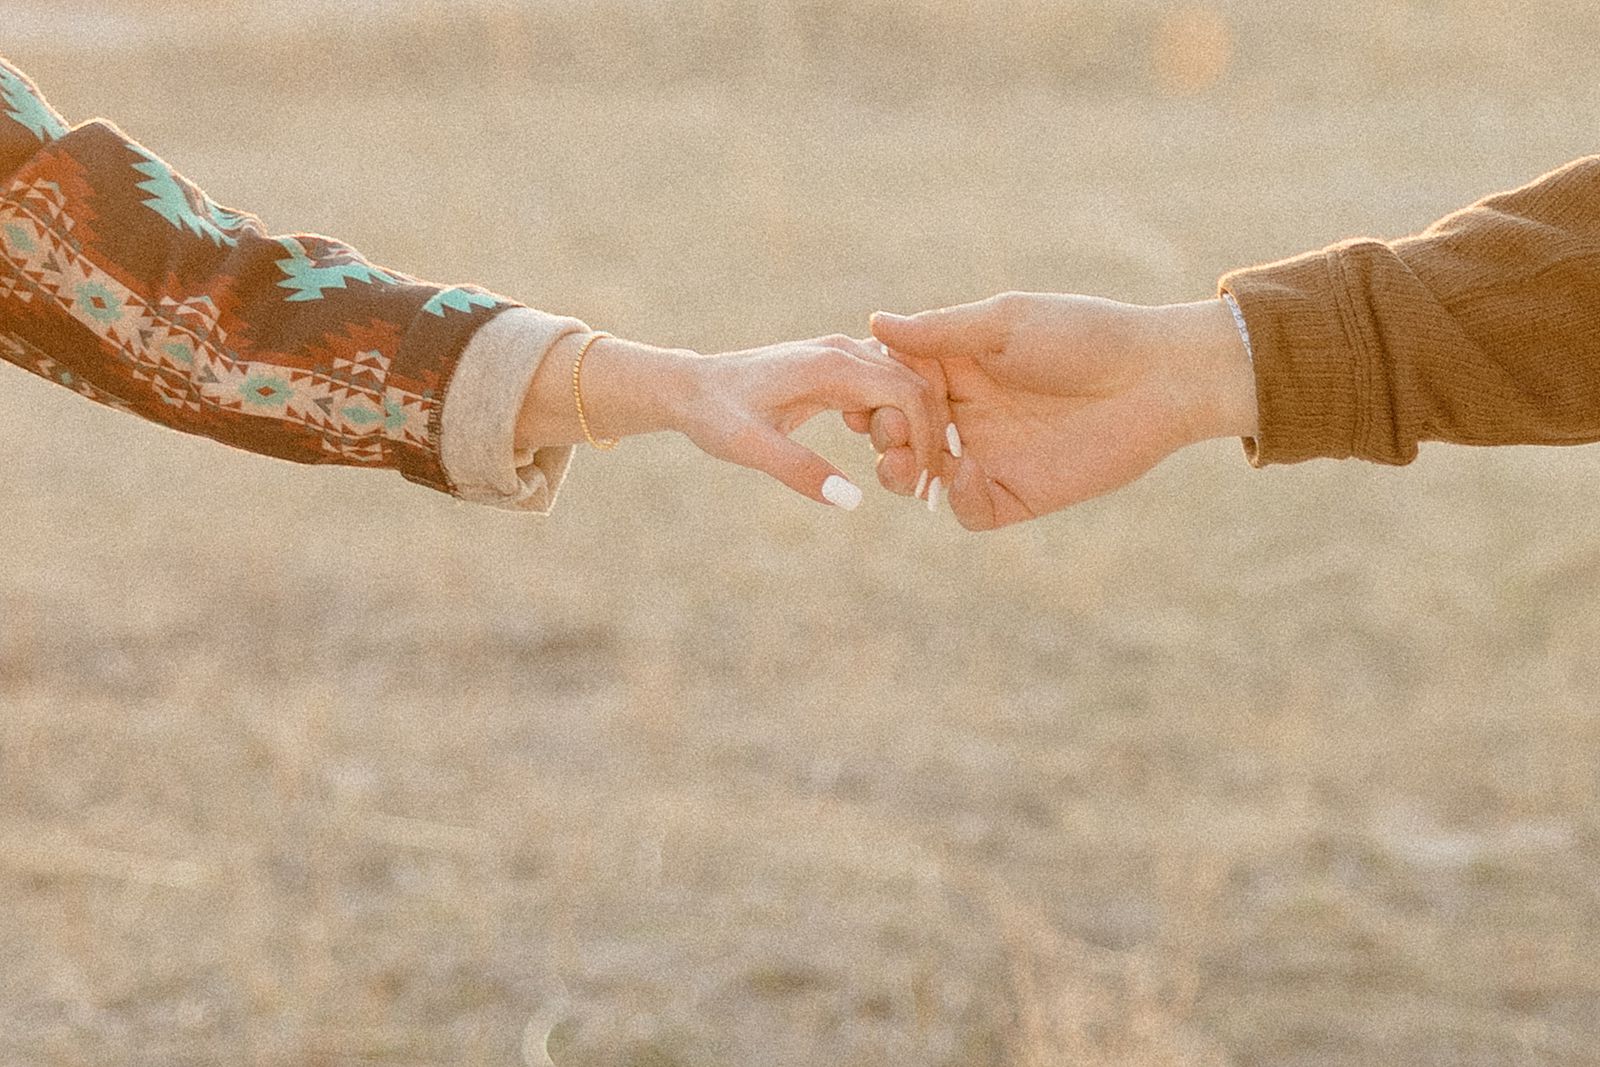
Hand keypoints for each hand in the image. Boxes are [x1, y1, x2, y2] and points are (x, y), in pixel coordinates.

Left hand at [518, 332, 948, 508]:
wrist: (691, 388)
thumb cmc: (715, 417)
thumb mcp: (748, 447)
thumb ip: (798, 470)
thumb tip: (852, 500)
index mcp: (831, 367)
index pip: (909, 394)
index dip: (926, 439)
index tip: (920, 482)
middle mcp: (843, 351)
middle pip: (918, 385)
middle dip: (929, 434)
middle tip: (918, 484)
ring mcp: (843, 354)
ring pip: (908, 382)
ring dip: (915, 424)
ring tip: (902, 470)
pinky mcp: (838, 366)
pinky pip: (888, 385)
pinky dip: (897, 416)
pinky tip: (881, 448)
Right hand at [861, 293, 1256, 529]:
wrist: (1157, 378)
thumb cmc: (1084, 335)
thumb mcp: (1005, 323)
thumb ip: (941, 331)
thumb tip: (873, 323)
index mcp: (957, 369)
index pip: (893, 385)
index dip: (870, 392)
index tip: (859, 394)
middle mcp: (966, 415)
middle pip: (898, 435)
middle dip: (881, 435)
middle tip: (885, 430)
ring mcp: (988, 456)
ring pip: (922, 478)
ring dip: (901, 472)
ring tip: (900, 462)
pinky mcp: (1016, 494)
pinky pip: (969, 509)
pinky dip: (957, 498)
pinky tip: (966, 473)